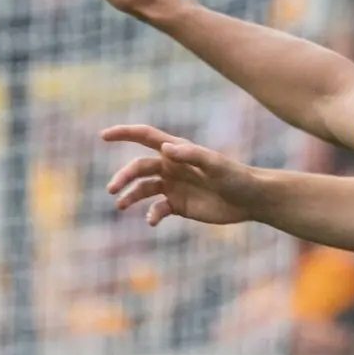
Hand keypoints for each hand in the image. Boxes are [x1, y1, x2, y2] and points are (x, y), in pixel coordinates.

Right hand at [101, 124, 256, 226]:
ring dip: (130, 196)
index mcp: (177, 151)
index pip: (145, 136)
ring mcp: (173, 186)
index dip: (124, 134)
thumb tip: (166, 148)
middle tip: (113, 190)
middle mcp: (171, 166)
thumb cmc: (236, 176)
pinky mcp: (178, 205)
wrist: (250, 200)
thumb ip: (191, 155)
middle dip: (124, 176)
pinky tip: (152, 220)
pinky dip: (151, 214)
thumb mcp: (215, 164)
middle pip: (139, 168)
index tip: (103, 136)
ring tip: (121, 206)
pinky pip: (157, 209)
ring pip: (143, 189)